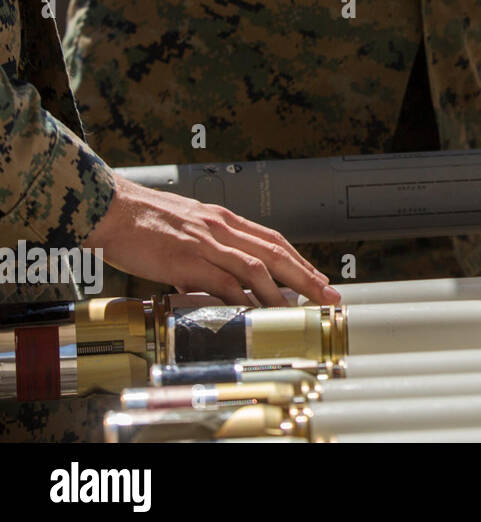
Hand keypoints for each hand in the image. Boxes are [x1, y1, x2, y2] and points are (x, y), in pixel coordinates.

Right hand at [86, 175, 339, 306]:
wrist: (110, 209)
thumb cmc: (143, 220)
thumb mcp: (187, 227)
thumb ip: (209, 247)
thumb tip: (223, 277)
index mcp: (224, 219)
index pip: (273, 239)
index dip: (299, 260)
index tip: (318, 277)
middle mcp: (221, 228)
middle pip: (275, 252)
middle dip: (306, 275)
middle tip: (328, 294)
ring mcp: (205, 243)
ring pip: (256, 267)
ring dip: (284, 290)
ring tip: (302, 308)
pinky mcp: (186, 260)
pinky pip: (223, 282)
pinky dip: (243, 298)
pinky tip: (257, 312)